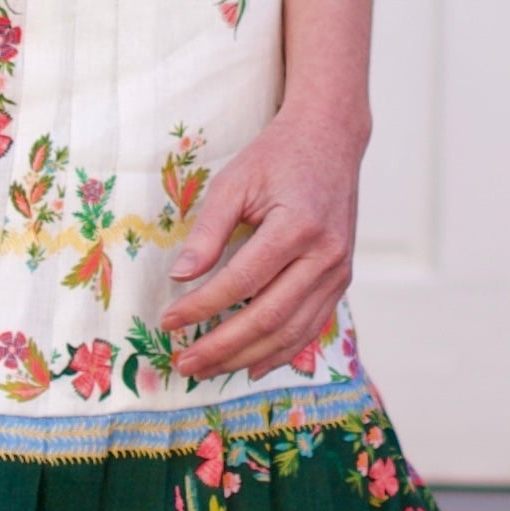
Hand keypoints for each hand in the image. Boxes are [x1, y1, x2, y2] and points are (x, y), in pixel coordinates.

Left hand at [166, 97, 364, 383]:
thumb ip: (208, 231)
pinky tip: (251, 367)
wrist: (331, 140)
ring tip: (207, 370)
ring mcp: (338, 272)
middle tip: (184, 363)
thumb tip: (180, 277)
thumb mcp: (235, 182)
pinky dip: (280, 352)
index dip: (202, 306)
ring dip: (247, 357)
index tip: (168, 320)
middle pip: (269, 317)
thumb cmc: (277, 157)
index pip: (243, 281)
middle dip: (222, 346)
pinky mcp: (341, 280)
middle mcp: (325, 255)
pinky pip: (310, 327)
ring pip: (291, 331)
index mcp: (298, 226)